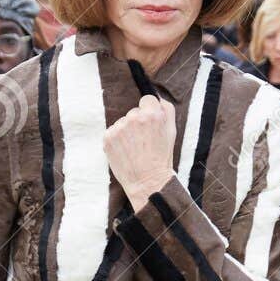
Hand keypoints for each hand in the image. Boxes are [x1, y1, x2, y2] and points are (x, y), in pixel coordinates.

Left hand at [103, 93, 175, 211]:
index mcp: (152, 114)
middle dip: (138, 124)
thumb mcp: (171, 132)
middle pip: (134, 112)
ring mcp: (119, 128)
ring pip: (123, 123)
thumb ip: (166, 110)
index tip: (150, 125)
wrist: (146, 182)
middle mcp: (134, 118)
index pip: (147, 100)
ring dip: (127, 132)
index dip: (149, 112)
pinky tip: (125, 152)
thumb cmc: (161, 158)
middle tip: (144, 143)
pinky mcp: (108, 137)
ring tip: (135, 150)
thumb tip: (157, 98)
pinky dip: (117, 141)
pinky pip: (112, 132)